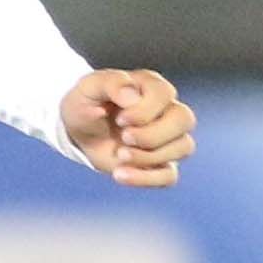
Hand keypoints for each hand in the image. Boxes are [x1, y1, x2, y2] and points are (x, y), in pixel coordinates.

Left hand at [62, 68, 193, 187]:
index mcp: (151, 87)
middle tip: (124, 137)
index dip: (144, 110)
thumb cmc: (87, 103)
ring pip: (183, 147)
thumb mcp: (89, 87)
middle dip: (153, 134)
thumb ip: (112, 83)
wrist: (78, 130)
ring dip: (150, 156)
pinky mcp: (160, 163)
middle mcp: (167, 110)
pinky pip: (170, 176)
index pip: (165, 94)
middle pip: (184, 119)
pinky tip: (119, 174)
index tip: (119, 119)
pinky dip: (146, 179)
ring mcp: (168, 138)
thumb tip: (133, 97)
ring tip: (119, 155)